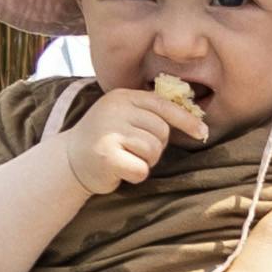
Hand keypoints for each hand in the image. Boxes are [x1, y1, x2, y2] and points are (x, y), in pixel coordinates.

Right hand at [63, 79, 208, 196]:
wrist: (69, 161)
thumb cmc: (106, 140)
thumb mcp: (124, 117)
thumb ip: (149, 114)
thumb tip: (195, 121)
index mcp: (123, 96)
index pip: (163, 105)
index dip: (186, 120)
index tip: (202, 132)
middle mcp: (115, 109)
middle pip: (162, 131)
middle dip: (156, 146)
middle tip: (134, 150)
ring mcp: (109, 131)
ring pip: (154, 150)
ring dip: (146, 161)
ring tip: (126, 158)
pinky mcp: (106, 156)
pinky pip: (142, 169)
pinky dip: (136, 175)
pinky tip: (120, 170)